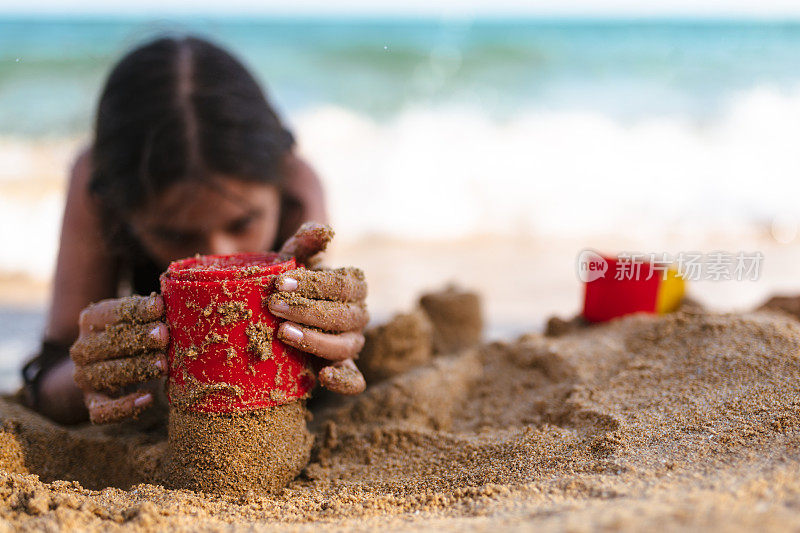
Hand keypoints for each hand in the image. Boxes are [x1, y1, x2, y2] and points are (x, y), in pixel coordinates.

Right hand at [69, 294, 167, 423]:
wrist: (112, 368)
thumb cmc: (137, 336)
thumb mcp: (141, 320)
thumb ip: (156, 311)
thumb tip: (185, 297)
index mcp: (91, 320)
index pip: (111, 312)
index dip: (136, 309)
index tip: (162, 306)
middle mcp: (82, 348)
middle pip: (108, 343)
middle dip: (138, 339)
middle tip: (165, 335)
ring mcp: (85, 377)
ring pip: (106, 374)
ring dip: (136, 369)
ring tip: (164, 365)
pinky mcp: (93, 403)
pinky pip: (101, 411)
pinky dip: (122, 408)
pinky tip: (147, 399)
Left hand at [270, 222, 367, 394]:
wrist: (277, 313)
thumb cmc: (289, 283)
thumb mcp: (293, 259)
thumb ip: (306, 242)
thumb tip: (325, 230)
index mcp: (353, 286)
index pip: (343, 285)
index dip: (313, 284)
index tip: (279, 283)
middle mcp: (358, 315)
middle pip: (344, 316)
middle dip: (307, 310)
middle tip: (273, 306)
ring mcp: (352, 344)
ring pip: (346, 346)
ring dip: (315, 340)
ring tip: (283, 334)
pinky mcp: (342, 369)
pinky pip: (354, 380)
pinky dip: (344, 381)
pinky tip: (323, 376)